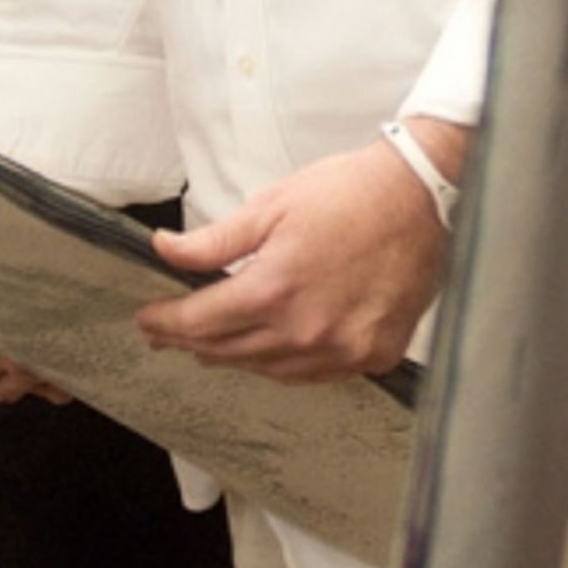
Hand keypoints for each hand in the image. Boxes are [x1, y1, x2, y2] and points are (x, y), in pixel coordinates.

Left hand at [137, 132, 460, 383]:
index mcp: (274, 289)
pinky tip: (277, 347)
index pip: (200, 323)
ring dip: (238, 356)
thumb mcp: (273, 204)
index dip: (166, 323)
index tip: (147, 321)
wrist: (420, 195)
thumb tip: (165, 249)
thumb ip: (215, 239)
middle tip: (172, 332)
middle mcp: (305, 331)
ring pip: (270, 370)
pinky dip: (288, 363)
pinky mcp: (373, 355)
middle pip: (229, 353)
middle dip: (193, 341)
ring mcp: (342, 350)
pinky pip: (315, 375)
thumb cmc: (348, 192)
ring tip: (217, 343)